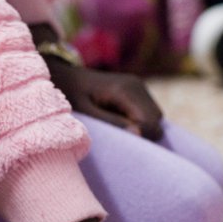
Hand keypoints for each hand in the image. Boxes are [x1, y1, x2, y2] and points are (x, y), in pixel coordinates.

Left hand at [45, 61, 164, 140]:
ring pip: (156, 116)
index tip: (123, 144)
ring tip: (116, 127)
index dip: (141, 136)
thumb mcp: (88, 114)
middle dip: (143, 132)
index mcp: (125, 90)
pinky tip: (119, 121)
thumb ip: (113, 123)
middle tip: (118, 137)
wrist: (66, 78)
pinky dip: (139, 121)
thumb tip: (139, 134)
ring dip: (141, 127)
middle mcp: (136, 85)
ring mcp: (138, 86)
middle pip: (156, 119)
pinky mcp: (137, 89)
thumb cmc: (72, 97)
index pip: (150, 121)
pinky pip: (148, 111)